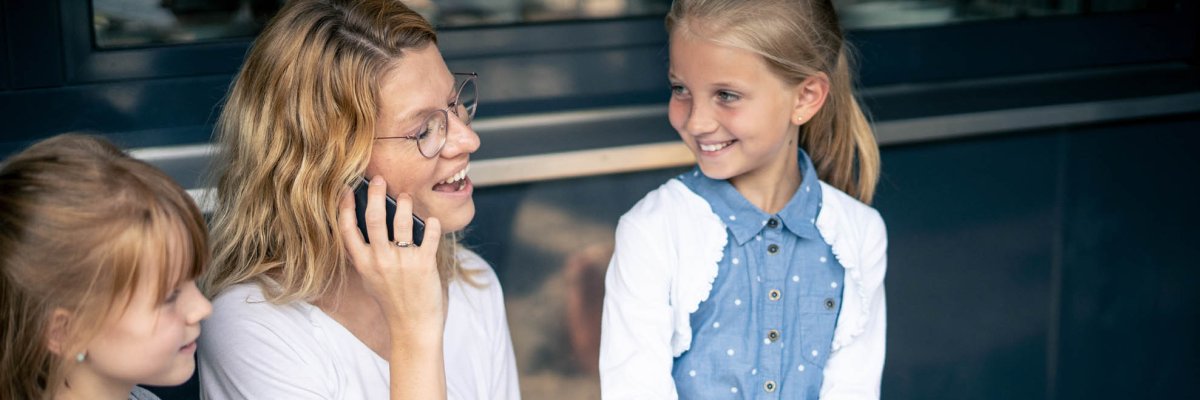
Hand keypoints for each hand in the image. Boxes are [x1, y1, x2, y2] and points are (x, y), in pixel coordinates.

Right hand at [337, 176, 444, 333]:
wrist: (412, 326)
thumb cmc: (392, 300)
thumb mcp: (370, 278)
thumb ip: (366, 254)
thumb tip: (366, 224)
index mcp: (363, 263)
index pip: (347, 229)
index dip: (345, 207)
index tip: (346, 189)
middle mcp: (380, 260)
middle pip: (374, 218)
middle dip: (376, 194)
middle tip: (379, 179)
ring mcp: (402, 262)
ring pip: (402, 221)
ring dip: (405, 203)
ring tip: (406, 197)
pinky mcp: (424, 264)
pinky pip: (429, 234)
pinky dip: (432, 224)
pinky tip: (432, 220)